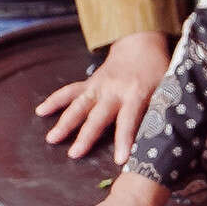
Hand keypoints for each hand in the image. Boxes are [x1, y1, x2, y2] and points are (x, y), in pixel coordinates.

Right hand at [38, 31, 170, 160]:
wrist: (140, 45)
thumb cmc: (156, 72)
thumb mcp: (166, 89)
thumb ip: (162, 110)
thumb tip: (165, 139)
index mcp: (136, 94)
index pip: (130, 120)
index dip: (125, 139)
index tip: (120, 160)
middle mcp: (114, 90)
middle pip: (98, 116)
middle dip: (86, 135)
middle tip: (74, 154)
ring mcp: (98, 86)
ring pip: (79, 104)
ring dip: (64, 121)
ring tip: (51, 139)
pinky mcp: (89, 83)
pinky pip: (69, 91)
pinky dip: (54, 100)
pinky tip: (40, 111)